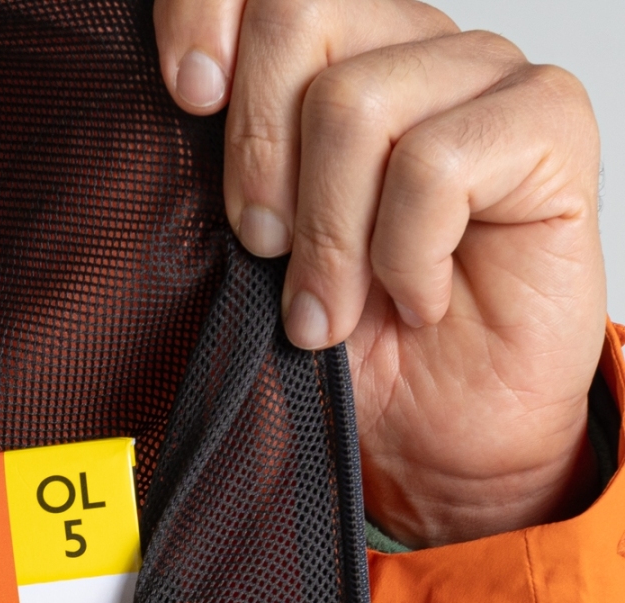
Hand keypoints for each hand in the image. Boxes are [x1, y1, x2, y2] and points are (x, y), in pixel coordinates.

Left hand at [154, 0, 607, 545]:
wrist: (439, 432)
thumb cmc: (350, 343)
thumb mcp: (255, 255)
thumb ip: (225, 169)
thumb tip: (180, 100)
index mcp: (333, 59)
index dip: (207, 7)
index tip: (188, 94)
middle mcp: (409, 45)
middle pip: (300, 17)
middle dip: (258, 156)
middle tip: (269, 251)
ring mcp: (483, 74)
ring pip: (356, 101)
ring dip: (329, 235)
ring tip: (336, 307)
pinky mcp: (549, 119)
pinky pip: (436, 164)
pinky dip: (407, 255)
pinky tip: (421, 296)